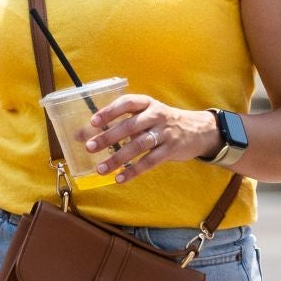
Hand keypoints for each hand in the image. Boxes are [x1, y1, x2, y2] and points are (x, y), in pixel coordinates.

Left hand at [81, 95, 220, 183]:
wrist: (198, 130)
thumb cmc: (161, 122)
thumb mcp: (145, 115)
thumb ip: (119, 122)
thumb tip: (82, 134)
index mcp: (147, 103)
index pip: (127, 103)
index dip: (110, 111)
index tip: (93, 122)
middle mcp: (156, 116)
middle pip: (130, 126)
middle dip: (108, 137)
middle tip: (90, 147)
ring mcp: (165, 133)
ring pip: (138, 146)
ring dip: (118, 158)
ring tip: (101, 168)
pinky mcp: (171, 150)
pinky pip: (150, 162)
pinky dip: (134, 171)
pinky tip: (120, 178)